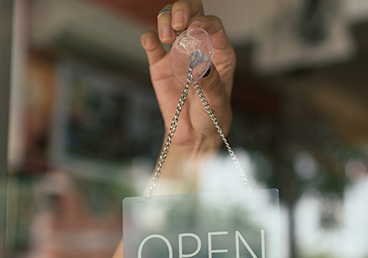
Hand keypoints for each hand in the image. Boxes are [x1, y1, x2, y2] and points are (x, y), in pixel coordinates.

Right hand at [140, 0, 235, 154]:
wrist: (193, 136)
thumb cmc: (212, 118)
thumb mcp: (217, 102)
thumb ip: (210, 82)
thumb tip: (199, 62)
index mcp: (219, 52)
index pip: (212, 25)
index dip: (203, 21)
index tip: (193, 28)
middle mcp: (198, 47)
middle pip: (191, 13)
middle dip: (183, 9)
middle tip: (179, 23)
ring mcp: (177, 54)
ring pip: (170, 22)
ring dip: (165, 21)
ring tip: (166, 37)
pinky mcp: (159, 65)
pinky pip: (151, 44)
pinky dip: (148, 38)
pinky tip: (152, 43)